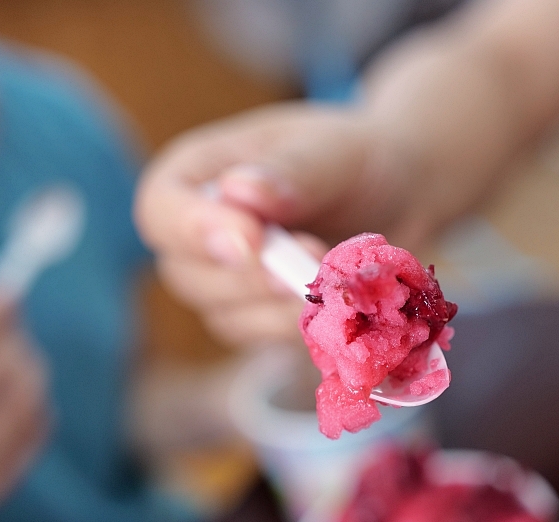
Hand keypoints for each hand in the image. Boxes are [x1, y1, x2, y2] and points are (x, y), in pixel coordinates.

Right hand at [135, 103, 419, 345]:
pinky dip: (301, 325)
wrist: (397, 194)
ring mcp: (224, 284)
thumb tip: (240, 192)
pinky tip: (338, 304)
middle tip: (313, 261)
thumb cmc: (351, 158)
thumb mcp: (329, 148)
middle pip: (187, 275)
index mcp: (193, 175)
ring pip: (224, 316)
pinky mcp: (260, 319)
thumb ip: (289, 170)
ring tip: (334, 280)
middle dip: (250, 277)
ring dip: (280, 307)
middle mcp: (197, 235)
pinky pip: (265, 337)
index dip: (195, 231)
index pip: (161, 211)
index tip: (251, 240)